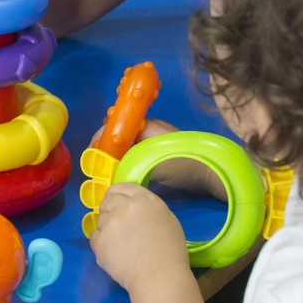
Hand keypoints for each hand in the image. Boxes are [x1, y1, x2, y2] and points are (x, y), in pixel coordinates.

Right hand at [86, 119, 228, 200]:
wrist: (210, 170)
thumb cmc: (182, 163)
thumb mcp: (152, 163)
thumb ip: (129, 166)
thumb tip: (110, 175)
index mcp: (145, 127)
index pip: (116, 126)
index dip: (100, 138)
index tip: (92, 153)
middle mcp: (148, 129)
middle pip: (120, 134)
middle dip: (107, 147)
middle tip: (98, 164)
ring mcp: (155, 139)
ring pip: (128, 144)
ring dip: (117, 154)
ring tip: (107, 170)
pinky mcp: (160, 151)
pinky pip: (136, 151)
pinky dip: (127, 159)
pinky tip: (123, 171)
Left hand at [89, 183, 188, 290]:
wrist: (159, 276)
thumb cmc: (170, 251)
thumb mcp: (165, 218)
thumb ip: (147, 207)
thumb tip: (133, 208)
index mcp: (143, 199)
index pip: (121, 187)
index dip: (117, 194)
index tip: (116, 202)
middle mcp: (123, 207)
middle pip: (108, 201)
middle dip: (110, 210)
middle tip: (119, 226)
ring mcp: (109, 224)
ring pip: (101, 220)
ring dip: (107, 228)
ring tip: (121, 244)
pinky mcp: (99, 241)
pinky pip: (95, 237)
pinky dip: (102, 244)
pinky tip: (115, 253)